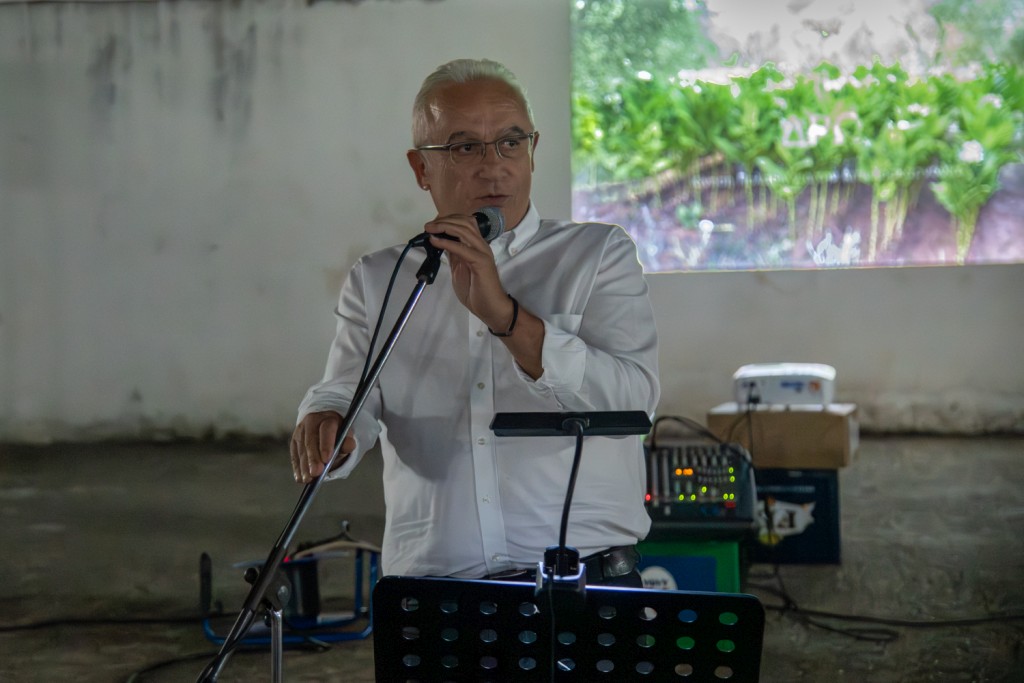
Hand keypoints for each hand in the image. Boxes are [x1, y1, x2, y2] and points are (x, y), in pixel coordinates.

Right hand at [290, 411, 354, 483]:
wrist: (324, 427)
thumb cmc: (338, 433)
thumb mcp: (346, 436)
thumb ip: (347, 441)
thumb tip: (349, 445)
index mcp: (327, 418)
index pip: (326, 430)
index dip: (326, 444)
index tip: (327, 459)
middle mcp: (311, 422)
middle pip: (311, 441)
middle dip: (313, 458)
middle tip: (316, 473)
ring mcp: (300, 431)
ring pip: (301, 449)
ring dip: (304, 466)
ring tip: (308, 479)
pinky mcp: (294, 441)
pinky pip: (294, 455)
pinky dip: (297, 468)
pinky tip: (300, 478)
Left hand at [425, 214, 511, 330]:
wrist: (491, 307)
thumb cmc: (476, 292)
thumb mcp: (458, 269)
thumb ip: (453, 255)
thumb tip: (442, 242)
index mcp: (476, 246)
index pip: (465, 223)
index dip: (448, 220)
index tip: (432, 225)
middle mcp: (481, 245)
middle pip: (464, 222)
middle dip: (444, 221)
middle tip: (428, 226)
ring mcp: (482, 252)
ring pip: (464, 230)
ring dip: (445, 227)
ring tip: (430, 230)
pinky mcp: (481, 261)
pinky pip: (462, 248)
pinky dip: (447, 242)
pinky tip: (436, 241)